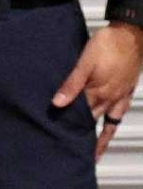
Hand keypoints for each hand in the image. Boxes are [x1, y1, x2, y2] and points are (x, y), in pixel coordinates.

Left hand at [52, 22, 142, 159]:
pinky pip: (119, 113)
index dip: (69, 128)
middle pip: (93, 122)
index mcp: (97, 93)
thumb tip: (58, 104)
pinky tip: (108, 127)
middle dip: (83, 137)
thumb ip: (71, 83)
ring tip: (93, 153)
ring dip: (100, 137)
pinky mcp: (126, 91)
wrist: (131, 34)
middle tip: (73, 153)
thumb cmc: (107, 45)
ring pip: (108, 122)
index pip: (80, 117)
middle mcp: (110, 99)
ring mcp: (120, 96)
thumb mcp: (84, 62)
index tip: (59, 142)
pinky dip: (112, 123)